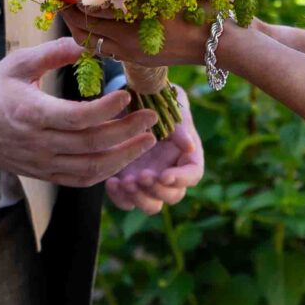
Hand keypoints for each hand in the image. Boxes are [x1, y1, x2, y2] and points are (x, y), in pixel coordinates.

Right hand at [0, 38, 156, 186]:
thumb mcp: (17, 63)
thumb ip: (52, 53)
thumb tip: (86, 43)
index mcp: (32, 113)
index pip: (78, 117)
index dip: (107, 109)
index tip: (127, 96)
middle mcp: (39, 143)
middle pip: (91, 144)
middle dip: (127, 132)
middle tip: (151, 118)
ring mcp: (42, 162)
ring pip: (90, 168)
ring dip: (123, 157)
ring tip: (147, 141)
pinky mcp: (44, 173)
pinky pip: (80, 180)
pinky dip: (105, 173)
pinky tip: (123, 159)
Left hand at [66, 8, 209, 69]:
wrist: (219, 44)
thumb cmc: (196, 12)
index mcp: (130, 30)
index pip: (89, 16)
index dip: (74, 3)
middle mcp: (126, 47)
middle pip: (85, 35)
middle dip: (72, 18)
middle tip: (66, 0)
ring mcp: (133, 56)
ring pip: (95, 46)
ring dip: (84, 29)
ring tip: (80, 10)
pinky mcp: (141, 60)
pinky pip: (110, 50)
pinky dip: (100, 36)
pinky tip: (103, 21)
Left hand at [105, 94, 202, 213]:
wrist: (130, 100)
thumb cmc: (156, 100)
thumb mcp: (169, 107)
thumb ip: (179, 125)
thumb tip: (190, 145)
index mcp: (186, 155)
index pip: (193, 175)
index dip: (181, 179)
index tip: (164, 175)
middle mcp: (170, 172)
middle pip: (173, 196)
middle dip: (157, 190)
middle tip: (140, 177)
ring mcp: (150, 180)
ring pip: (152, 205)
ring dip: (139, 198)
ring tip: (124, 182)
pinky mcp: (129, 183)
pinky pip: (127, 201)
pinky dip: (120, 198)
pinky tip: (111, 182)